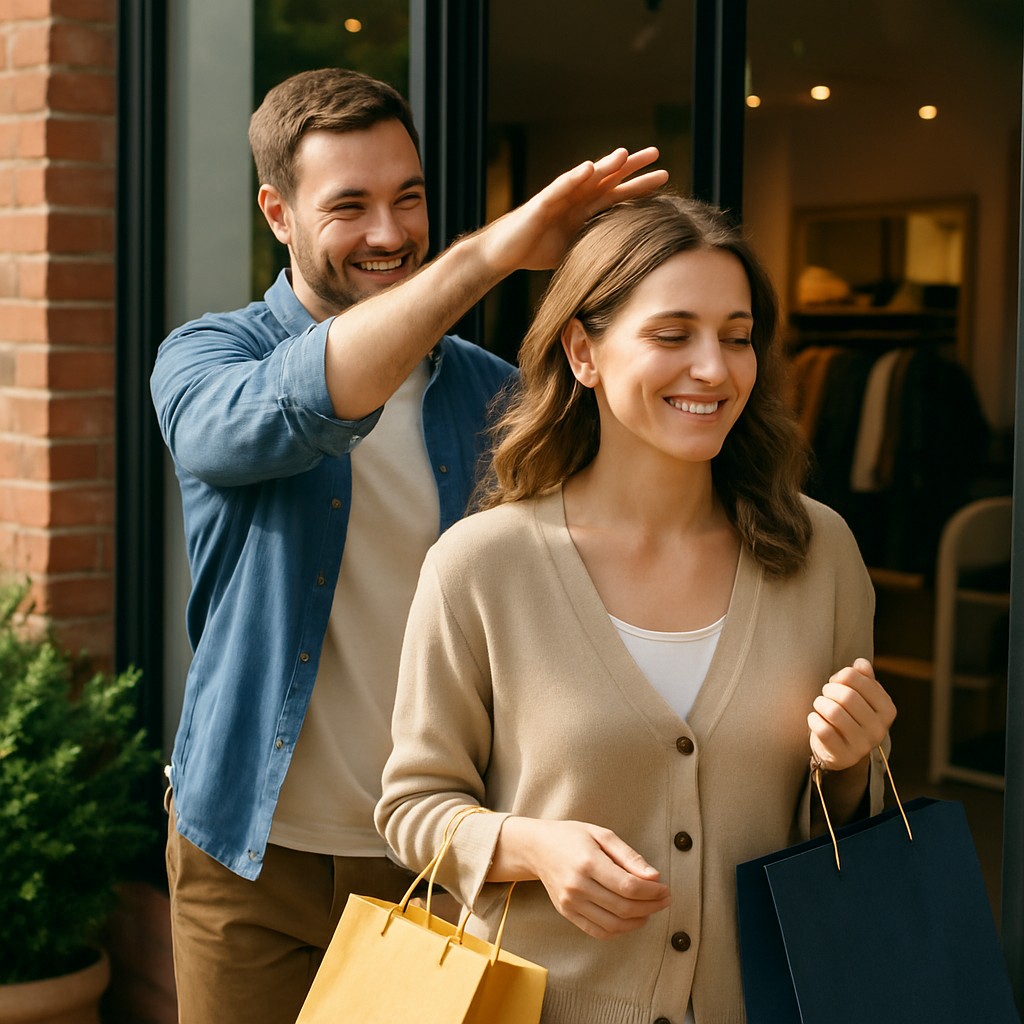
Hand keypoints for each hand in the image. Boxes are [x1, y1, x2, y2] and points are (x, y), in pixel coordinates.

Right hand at [479, 147, 667, 274]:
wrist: (503, 252)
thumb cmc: (535, 250)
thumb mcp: (574, 248)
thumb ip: (594, 244)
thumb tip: (623, 257)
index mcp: (584, 209)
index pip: (617, 193)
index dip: (639, 185)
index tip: (665, 176)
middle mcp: (575, 198)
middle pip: (607, 178)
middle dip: (630, 166)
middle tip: (656, 152)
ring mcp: (559, 198)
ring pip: (586, 178)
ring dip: (605, 165)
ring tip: (624, 154)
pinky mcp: (541, 203)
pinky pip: (559, 188)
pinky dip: (573, 178)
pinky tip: (588, 169)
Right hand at [492, 817, 670, 939]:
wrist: (537, 847)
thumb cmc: (572, 836)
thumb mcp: (602, 834)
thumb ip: (629, 856)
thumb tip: (654, 877)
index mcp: (588, 862)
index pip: (628, 887)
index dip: (652, 892)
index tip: (665, 889)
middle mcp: (577, 885)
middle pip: (623, 907)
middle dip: (650, 907)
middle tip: (664, 900)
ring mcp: (570, 902)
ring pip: (613, 924)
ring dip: (638, 921)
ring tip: (650, 910)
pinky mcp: (566, 913)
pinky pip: (597, 931)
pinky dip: (619, 930)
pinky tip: (630, 919)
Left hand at [807, 657, 895, 771]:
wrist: (839, 748)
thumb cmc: (849, 714)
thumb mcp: (860, 695)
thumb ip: (862, 677)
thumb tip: (861, 663)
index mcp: (887, 710)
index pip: (862, 680)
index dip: (843, 675)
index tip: (837, 680)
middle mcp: (879, 729)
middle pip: (847, 696)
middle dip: (830, 689)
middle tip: (826, 692)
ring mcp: (862, 745)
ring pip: (834, 713)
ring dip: (820, 703)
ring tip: (820, 704)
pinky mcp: (843, 755)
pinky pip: (823, 730)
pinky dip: (813, 719)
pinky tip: (815, 718)